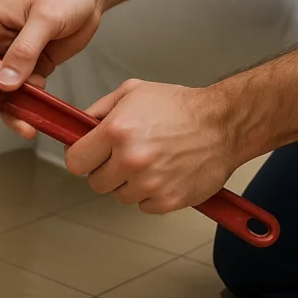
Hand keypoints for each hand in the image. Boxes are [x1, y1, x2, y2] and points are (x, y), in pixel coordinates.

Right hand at [0, 0, 101, 137]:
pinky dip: (29, 100)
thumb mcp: (45, 19)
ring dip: (13, 107)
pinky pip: (24, 89)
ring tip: (26, 122)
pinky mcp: (33, 64)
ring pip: (4, 89)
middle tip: (6, 119)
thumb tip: (5, 80)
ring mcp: (15, 55)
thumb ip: (24, 51)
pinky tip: (38, 102)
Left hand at [65, 79, 239, 213]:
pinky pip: (144, 205)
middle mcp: (130, 159)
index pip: (75, 161)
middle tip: (123, 156)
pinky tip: (164, 174)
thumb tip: (76, 127)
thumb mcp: (132, 92)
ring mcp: (150, 183)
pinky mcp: (168, 200)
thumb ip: (98, 110)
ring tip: (149, 162)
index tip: (89, 155)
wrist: (223, 124)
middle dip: (105, 170)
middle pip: (95, 182)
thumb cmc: (179, 106)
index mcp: (116, 131)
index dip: (81, 157)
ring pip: (119, 195)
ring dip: (129, 183)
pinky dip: (151, 194)